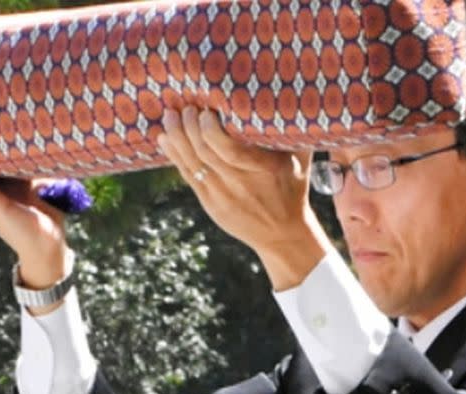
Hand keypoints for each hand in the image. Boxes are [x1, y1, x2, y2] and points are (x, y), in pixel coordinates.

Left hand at [156, 105, 331, 289]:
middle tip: (184, 107)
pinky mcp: (210, 204)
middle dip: (190, 127)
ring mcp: (222, 195)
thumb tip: (291, 89)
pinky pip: (188, 176)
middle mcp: (240, 182)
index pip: (228, 149)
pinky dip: (175, 156)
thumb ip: (290, 128)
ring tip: (169, 117)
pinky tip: (166, 139)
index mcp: (263, 168)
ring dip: (177, 139)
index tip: (206, 110)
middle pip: (205, 153)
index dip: (211, 130)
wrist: (282, 233)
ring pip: (193, 164)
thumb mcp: (300, 157)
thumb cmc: (293, 187)